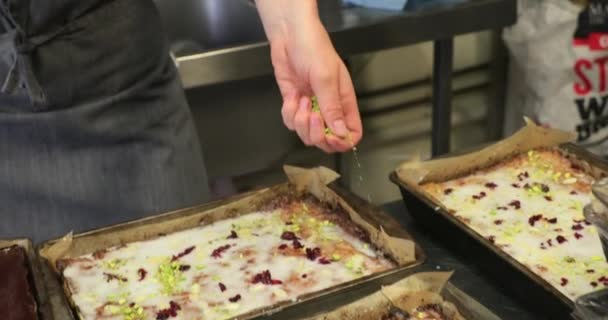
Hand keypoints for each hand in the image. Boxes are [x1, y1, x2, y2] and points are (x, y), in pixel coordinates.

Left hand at [255, 0, 361, 152]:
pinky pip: (291, 123)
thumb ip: (332, 107)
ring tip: (302, 100)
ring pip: (307, 135)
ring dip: (301, 122)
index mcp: (344, 102)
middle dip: (316, 133)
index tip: (330, 136)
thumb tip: (340, 133)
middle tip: (311, 114)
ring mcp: (311, 108)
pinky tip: (292, 97)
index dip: (342, 141)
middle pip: (327, 140)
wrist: (289, 35)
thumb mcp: (325, 77)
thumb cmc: (314, 48)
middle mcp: (329, 108)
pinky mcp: (294, 104)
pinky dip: (289, 114)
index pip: (352, 133)